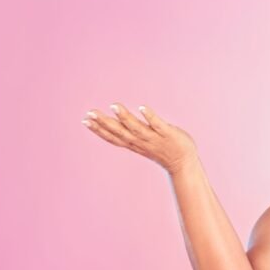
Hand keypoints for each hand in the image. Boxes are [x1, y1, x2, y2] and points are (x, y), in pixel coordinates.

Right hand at [82, 102, 198, 174]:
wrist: (184, 164)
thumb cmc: (163, 150)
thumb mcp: (142, 143)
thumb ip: (130, 133)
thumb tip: (118, 121)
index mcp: (134, 144)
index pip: (113, 137)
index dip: (99, 130)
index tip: (85, 120)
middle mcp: (141, 142)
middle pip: (120, 132)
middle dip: (105, 123)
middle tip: (90, 113)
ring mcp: (154, 138)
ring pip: (137, 128)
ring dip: (125, 117)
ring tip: (113, 105)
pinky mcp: (168, 134)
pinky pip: (158, 125)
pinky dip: (150, 117)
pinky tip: (142, 107)